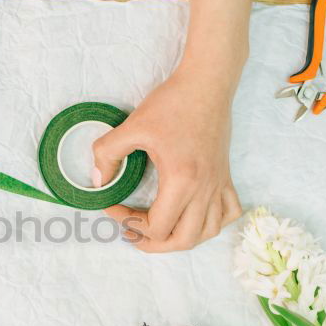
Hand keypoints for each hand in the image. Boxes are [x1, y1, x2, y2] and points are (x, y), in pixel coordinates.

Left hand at [92, 61, 242, 251]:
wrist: (207, 82)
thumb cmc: (172, 102)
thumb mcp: (132, 127)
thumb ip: (107, 155)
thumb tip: (97, 182)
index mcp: (181, 181)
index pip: (156, 227)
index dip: (128, 223)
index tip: (111, 205)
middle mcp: (204, 189)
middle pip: (183, 241)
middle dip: (152, 243)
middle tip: (130, 229)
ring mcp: (219, 184)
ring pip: (208, 232)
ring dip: (181, 238)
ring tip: (158, 228)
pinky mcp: (226, 176)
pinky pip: (228, 212)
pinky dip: (212, 222)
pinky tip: (193, 214)